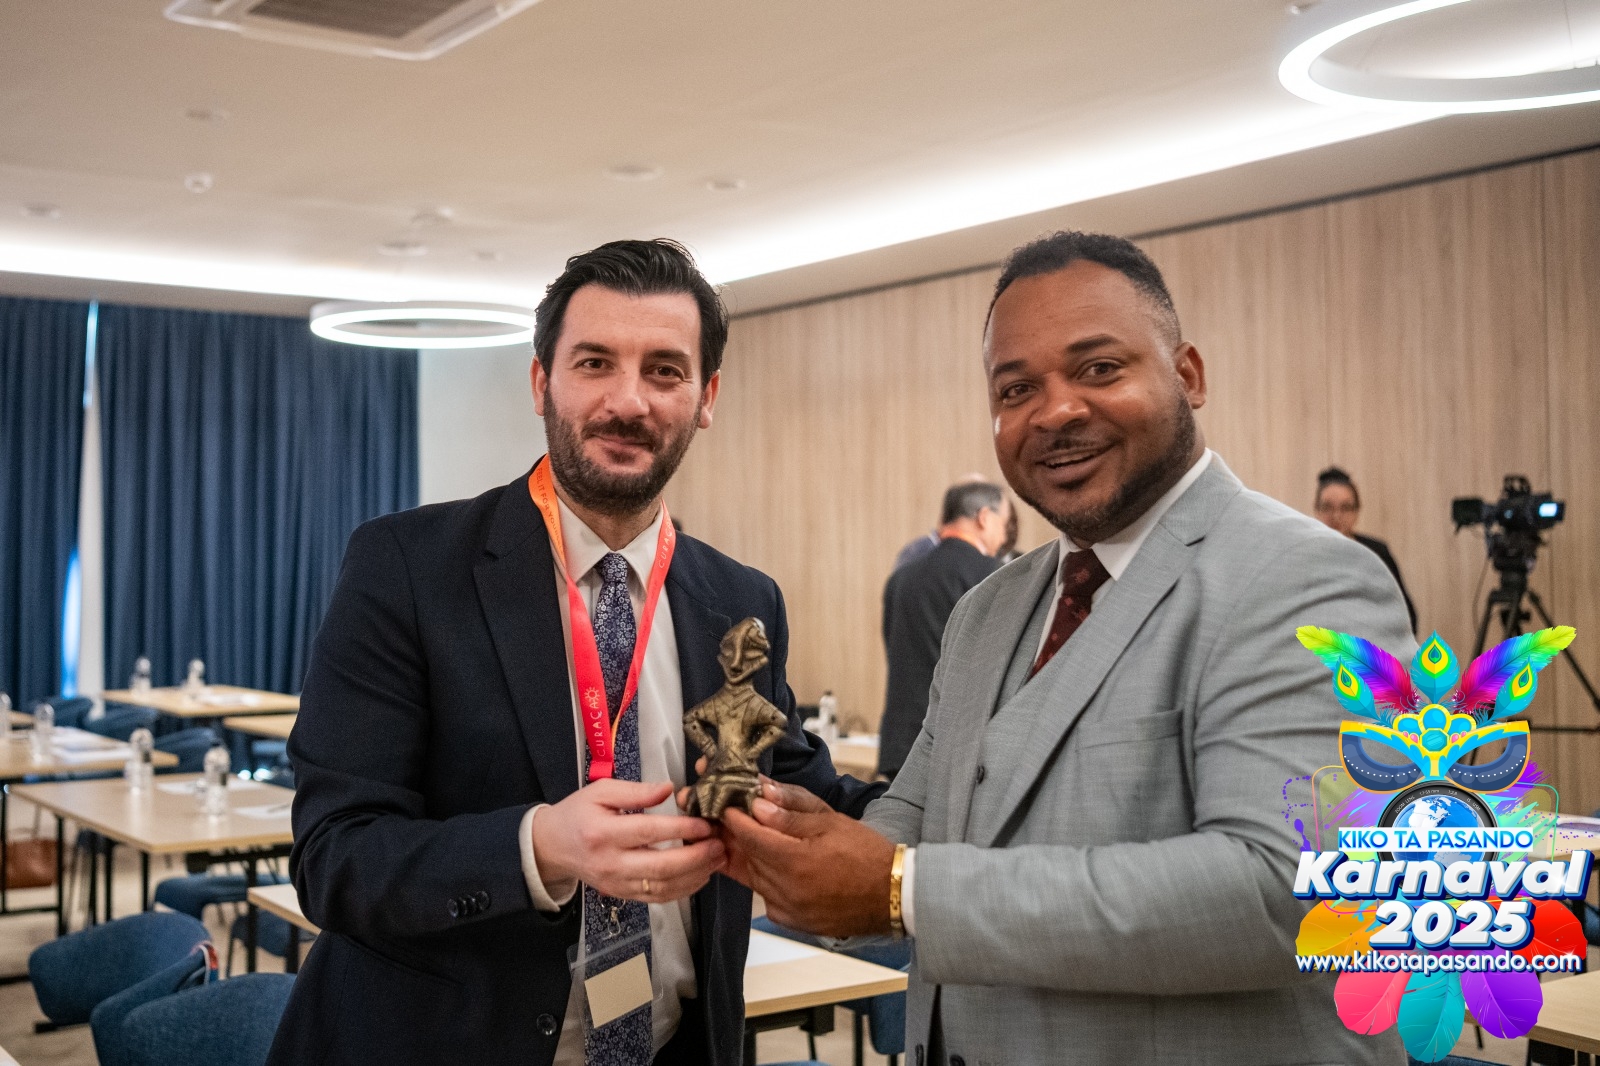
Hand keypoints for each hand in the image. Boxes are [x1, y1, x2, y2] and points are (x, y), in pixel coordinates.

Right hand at [531, 779, 723, 904]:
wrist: (553, 846)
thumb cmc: (578, 813)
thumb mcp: (601, 791)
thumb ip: (636, 790)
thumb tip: (669, 789)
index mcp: (603, 833)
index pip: (648, 832)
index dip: (680, 829)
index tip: (705, 823)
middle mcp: (610, 863)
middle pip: (660, 867)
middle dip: (695, 858)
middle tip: (719, 845)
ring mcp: (617, 884)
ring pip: (662, 887)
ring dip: (695, 876)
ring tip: (717, 859)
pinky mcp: (623, 895)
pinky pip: (657, 898)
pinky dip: (683, 890)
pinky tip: (701, 876)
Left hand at [719, 781, 896, 937]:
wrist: (893, 894)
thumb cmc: (866, 854)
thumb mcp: (831, 821)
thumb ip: (791, 812)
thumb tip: (759, 802)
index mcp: (793, 860)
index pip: (748, 835)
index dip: (735, 818)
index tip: (729, 805)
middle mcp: (785, 889)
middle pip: (748, 856)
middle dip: (743, 835)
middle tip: (743, 817)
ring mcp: (788, 909)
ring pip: (755, 878)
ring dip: (754, 858)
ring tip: (763, 839)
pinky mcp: (793, 922)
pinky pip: (767, 897)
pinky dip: (767, 881)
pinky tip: (780, 868)